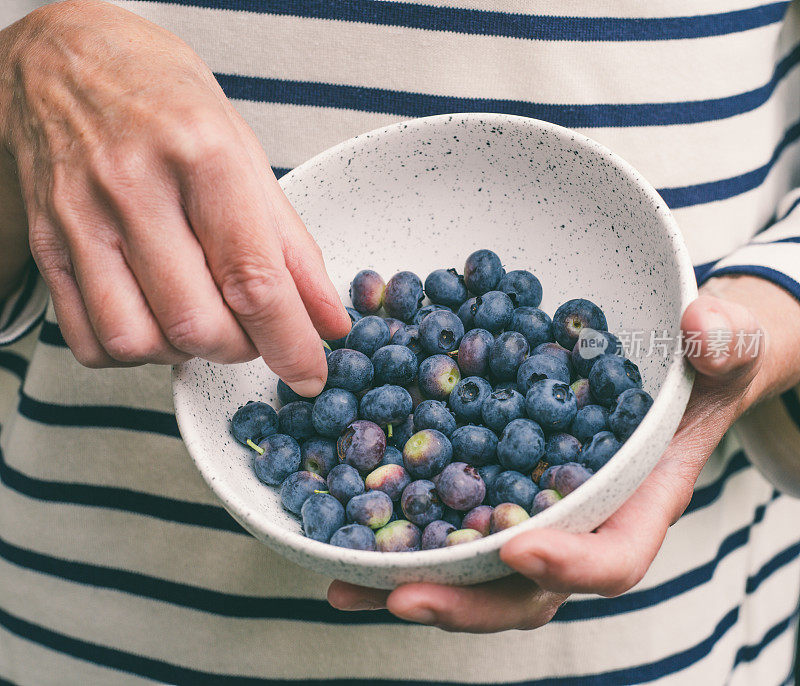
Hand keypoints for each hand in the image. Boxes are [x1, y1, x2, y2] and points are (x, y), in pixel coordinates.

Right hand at [0, 0, 348, 393]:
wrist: (65, 59)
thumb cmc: (164, 100)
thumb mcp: (247, 155)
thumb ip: (292, 247)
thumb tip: (326, 319)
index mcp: (202, 155)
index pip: (253, 280)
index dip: (290, 343)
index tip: (309, 371)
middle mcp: (135, 187)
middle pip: (197, 323)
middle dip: (242, 348)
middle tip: (254, 326)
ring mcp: (80, 219)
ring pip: (139, 342)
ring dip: (187, 353)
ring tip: (201, 314)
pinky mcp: (46, 245)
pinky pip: (90, 340)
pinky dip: (136, 351)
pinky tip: (155, 316)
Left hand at [329, 276, 799, 631]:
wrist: (664, 367)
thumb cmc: (701, 365)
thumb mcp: (726, 345)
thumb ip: (724, 339)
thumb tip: (704, 328)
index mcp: (635, 506)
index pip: (611, 560)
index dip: (568, 565)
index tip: (516, 547)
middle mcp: (575, 523)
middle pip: (522, 589)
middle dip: (464, 600)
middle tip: (401, 596)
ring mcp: (529, 508)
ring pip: (472, 568)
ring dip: (410, 579)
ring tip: (347, 580)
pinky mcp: (492, 484)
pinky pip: (445, 518)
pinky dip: (397, 528)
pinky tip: (345, 523)